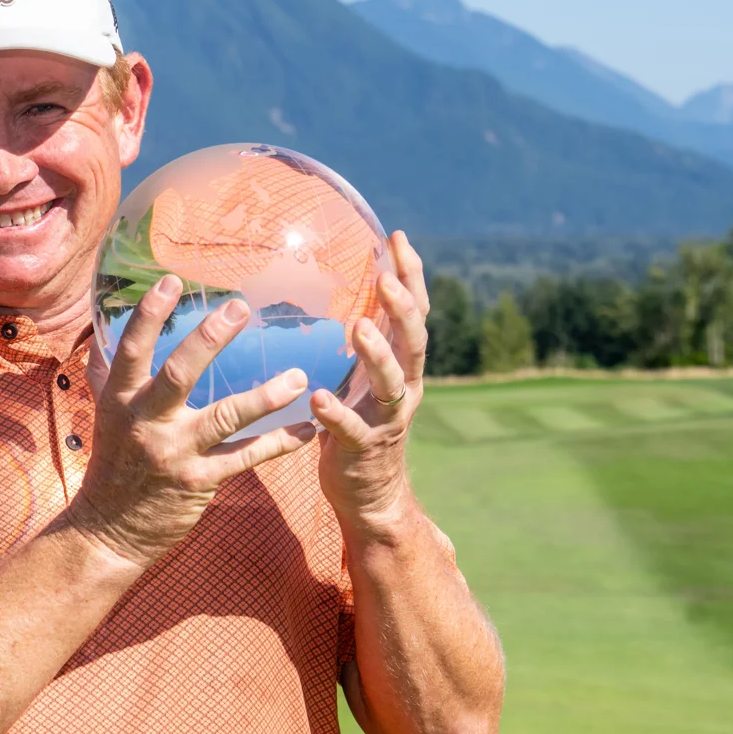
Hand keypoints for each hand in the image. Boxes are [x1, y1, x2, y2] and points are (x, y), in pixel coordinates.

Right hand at [69, 274, 319, 567]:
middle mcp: (146, 422)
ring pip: (225, 417)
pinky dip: (278, 444)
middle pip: (180, 373)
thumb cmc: (113, 465)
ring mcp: (175, 453)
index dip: (150, 315)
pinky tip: (308, 431)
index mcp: (121, 400)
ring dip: (265, 396)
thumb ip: (112, 374)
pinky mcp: (199, 481)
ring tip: (299, 377)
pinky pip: (246, 458)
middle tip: (241, 308)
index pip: (131, 349)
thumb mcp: (106, 416)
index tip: (172, 280)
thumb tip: (108, 325)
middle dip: (210, 339)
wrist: (109, 531)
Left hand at [310, 231, 430, 533]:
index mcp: (403, 367)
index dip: (410, 276)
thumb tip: (348, 287)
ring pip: (392, 385)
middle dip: (402, 309)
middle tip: (385, 278)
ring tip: (359, 328)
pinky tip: (318, 398)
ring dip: (377, 355)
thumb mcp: (363, 377)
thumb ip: (363, 340)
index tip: (397, 238)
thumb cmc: (359, 424)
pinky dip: (336, 414)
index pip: (413, 313)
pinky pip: (352, 431)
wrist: (370, 495)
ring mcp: (387, 421)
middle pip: (414, 343)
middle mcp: (404, 390)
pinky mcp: (364, 450)